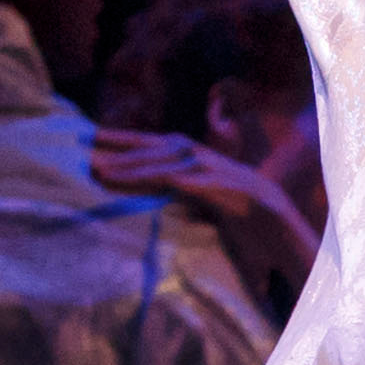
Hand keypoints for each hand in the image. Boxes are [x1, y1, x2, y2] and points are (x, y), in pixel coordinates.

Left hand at [90, 127, 321, 284]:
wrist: (281, 226)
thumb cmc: (241, 219)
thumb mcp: (204, 204)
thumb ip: (180, 195)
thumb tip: (150, 198)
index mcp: (196, 161)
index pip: (154, 145)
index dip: (123, 141)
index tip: (89, 138)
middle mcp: (202, 158)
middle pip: (154, 146)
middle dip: (118, 145)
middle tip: (82, 144)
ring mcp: (213, 171)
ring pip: (165, 162)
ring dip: (132, 165)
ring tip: (101, 171)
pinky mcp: (223, 188)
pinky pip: (184, 182)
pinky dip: (160, 179)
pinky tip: (137, 182)